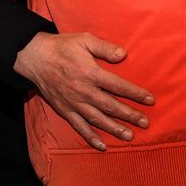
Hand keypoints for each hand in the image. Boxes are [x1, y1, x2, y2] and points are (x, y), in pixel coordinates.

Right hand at [13, 32, 154, 150]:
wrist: (35, 57)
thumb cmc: (62, 47)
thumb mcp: (84, 40)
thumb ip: (105, 47)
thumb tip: (123, 55)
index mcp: (91, 73)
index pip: (118, 86)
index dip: (135, 93)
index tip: (150, 99)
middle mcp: (84, 91)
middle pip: (111, 106)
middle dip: (130, 115)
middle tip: (145, 122)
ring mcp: (74, 103)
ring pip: (98, 119)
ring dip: (115, 129)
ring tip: (130, 136)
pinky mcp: (65, 110)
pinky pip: (79, 126)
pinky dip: (91, 137)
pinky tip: (102, 145)